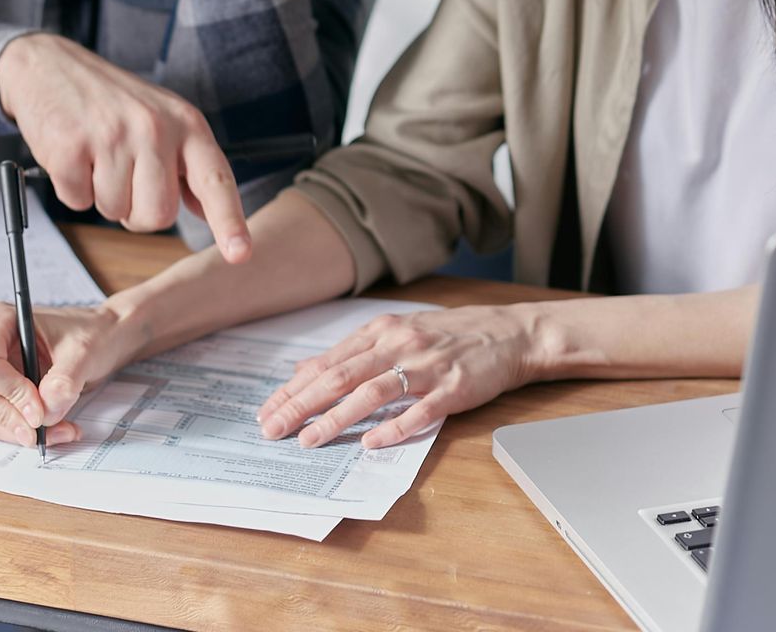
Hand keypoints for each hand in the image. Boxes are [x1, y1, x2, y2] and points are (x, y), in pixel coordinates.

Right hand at [0, 33, 250, 259]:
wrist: (49, 65)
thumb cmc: (111, 100)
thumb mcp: (163, 119)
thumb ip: (187, 165)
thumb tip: (206, 211)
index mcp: (186, 124)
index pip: (216, 179)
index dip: (229, 221)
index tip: (240, 253)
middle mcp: (155, 128)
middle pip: (158, 215)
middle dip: (137, 212)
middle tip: (124, 177)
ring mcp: (112, 136)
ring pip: (115, 211)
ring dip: (102, 197)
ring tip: (96, 157)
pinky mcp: (71, 146)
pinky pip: (77, 202)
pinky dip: (73, 189)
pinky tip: (74, 154)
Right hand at [0, 301, 138, 445]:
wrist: (99, 340)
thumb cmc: (88, 333)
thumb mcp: (83, 352)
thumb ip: (64, 381)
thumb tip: (44, 412)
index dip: (11, 393)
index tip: (40, 410)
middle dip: (8, 415)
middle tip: (42, 427)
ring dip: (19, 430)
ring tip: (61, 428)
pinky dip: (21, 432)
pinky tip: (54, 428)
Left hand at [255, 304, 541, 449]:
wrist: (508, 333)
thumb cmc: (448, 336)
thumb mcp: (395, 333)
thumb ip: (351, 352)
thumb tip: (303, 370)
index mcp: (380, 331)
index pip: (327, 363)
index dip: (293, 389)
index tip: (266, 411)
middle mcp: (398, 344)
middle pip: (340, 377)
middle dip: (301, 405)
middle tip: (273, 429)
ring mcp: (426, 366)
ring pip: (372, 392)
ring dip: (337, 418)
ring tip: (310, 440)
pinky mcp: (453, 388)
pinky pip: (420, 410)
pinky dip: (394, 427)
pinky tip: (371, 443)